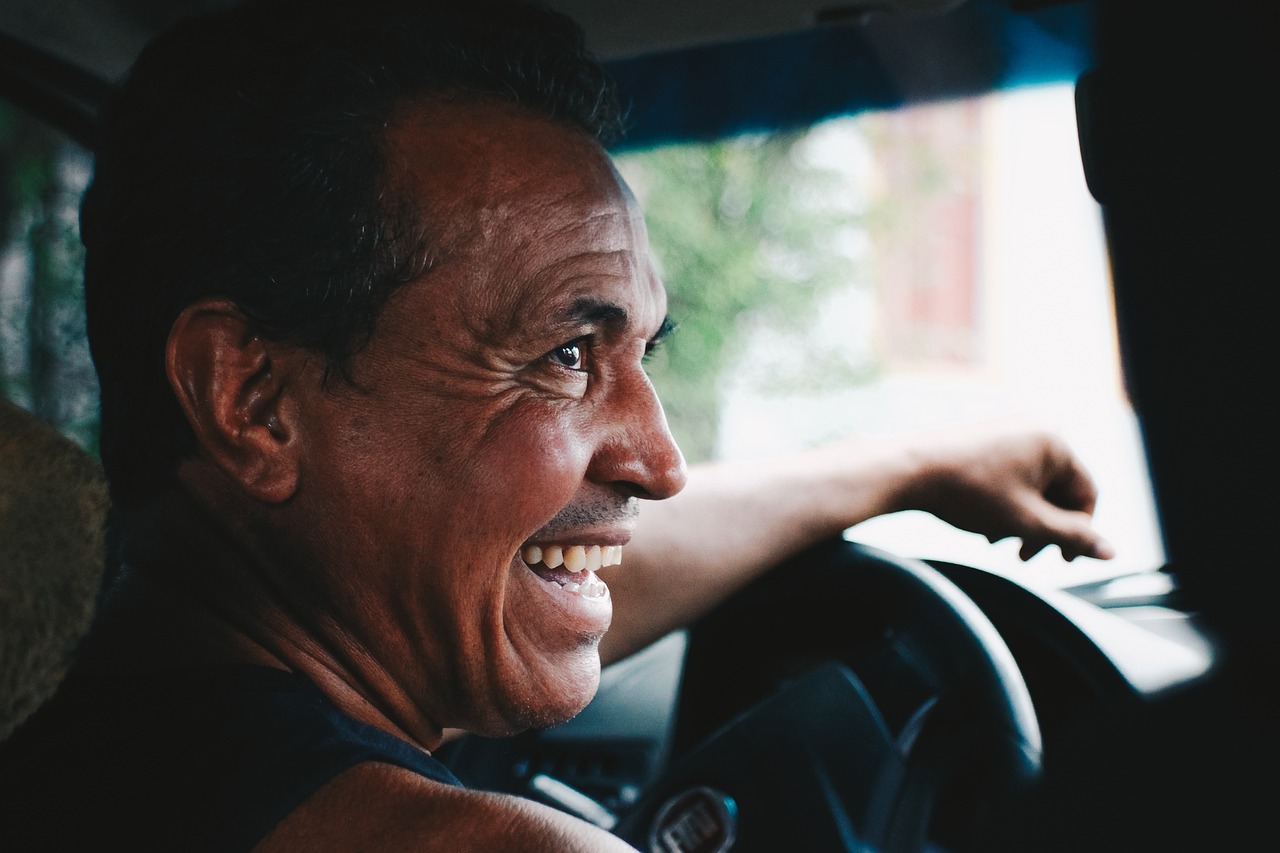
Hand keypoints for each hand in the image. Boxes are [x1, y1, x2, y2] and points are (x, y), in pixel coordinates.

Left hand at [900, 416, 1115, 561]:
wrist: (907, 471)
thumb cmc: (968, 493)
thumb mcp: (1027, 521)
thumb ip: (1072, 537)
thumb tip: (1111, 552)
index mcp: (1055, 441)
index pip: (1085, 493)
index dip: (1078, 531)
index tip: (1061, 559)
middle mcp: (1036, 428)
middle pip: (1058, 490)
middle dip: (1044, 528)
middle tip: (1024, 556)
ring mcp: (1009, 431)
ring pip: (1032, 487)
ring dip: (1023, 520)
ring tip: (999, 542)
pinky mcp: (987, 439)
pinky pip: (1011, 477)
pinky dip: (1005, 503)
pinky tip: (984, 526)